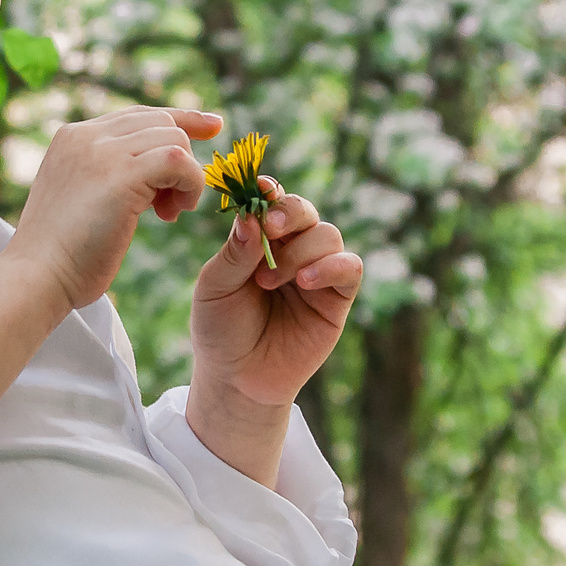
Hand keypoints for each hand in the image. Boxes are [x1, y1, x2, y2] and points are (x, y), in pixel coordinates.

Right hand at [3, 105, 221, 309]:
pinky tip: (175, 212)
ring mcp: (102, 151)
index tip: (212, 127)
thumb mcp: (81, 198)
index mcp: (72, 137)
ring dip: (185, 178)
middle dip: (182, 159)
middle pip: (160, 122)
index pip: (138, 115)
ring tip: (169, 214)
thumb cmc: (61, 254)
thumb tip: (157, 175)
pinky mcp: (121, 175)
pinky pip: (178, 160)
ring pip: (173, 139)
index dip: (180, 119)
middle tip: (173, 205)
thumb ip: (108, 175)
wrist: (37, 276)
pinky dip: (189, 184)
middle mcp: (86, 135)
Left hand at [187, 176, 362, 471]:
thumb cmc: (220, 330)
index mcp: (259, 241)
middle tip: (269, 228)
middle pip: (304, 210)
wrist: (237, 380)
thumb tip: (251, 215)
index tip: (258, 185)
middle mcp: (291, 250)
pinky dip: (331, 266)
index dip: (268, 190)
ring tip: (271, 280)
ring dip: (300, 250)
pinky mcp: (337, 299)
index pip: (271, 202)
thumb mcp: (215, 288)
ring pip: (327, 234)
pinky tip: (304, 282)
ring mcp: (317, 273)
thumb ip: (235, 252)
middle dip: (288, 212)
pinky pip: (350, 267)